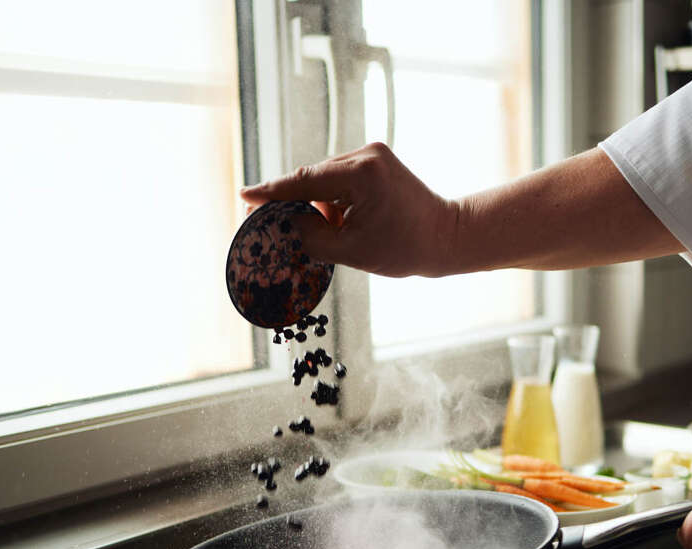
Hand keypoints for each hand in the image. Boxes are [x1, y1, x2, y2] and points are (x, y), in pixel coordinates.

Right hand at [239, 143, 457, 277]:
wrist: (447, 237)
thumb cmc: (406, 249)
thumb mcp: (353, 251)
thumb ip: (313, 237)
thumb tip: (286, 225)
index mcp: (362, 174)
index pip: (304, 181)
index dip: (270, 192)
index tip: (244, 195)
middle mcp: (366, 155)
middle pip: (313, 178)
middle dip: (296, 204)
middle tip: (271, 224)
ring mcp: (373, 155)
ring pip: (326, 180)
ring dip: (321, 206)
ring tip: (337, 235)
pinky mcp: (378, 161)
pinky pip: (342, 180)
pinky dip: (335, 202)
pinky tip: (343, 224)